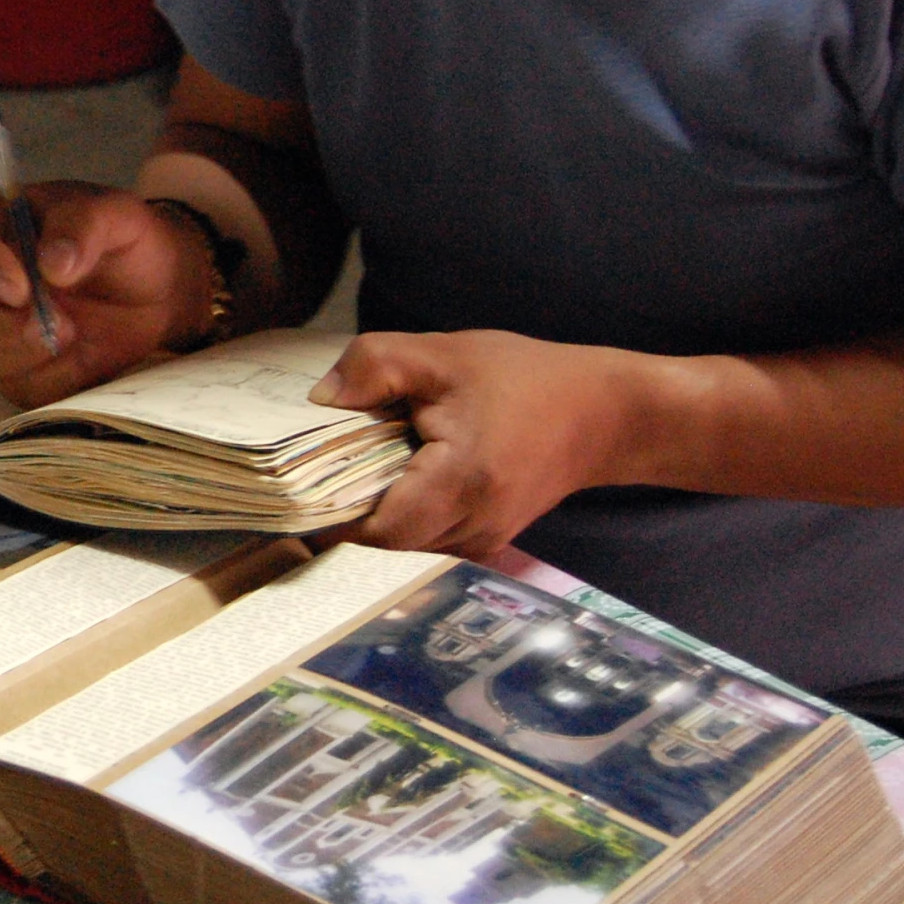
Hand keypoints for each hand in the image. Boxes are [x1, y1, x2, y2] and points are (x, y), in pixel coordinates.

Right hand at [0, 183, 217, 407]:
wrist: (157, 288)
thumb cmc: (123, 240)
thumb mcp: (115, 214)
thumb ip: (83, 225)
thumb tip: (52, 264)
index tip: (20, 287)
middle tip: (52, 325)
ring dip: (15, 356)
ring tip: (73, 336)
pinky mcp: (16, 370)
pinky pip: (13, 388)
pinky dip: (50, 379)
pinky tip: (82, 356)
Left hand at [312, 330, 641, 558]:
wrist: (605, 413)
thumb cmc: (525, 379)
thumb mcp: (443, 354)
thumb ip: (374, 367)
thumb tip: (319, 400)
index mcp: (461, 482)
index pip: (375, 532)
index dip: (330, 516)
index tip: (298, 486)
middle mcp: (473, 527)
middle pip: (382, 546)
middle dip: (344, 514)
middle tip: (315, 474)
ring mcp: (482, 541)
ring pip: (402, 549)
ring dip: (373, 515)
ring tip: (353, 471)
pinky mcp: (484, 541)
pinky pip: (424, 541)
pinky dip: (400, 516)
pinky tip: (390, 479)